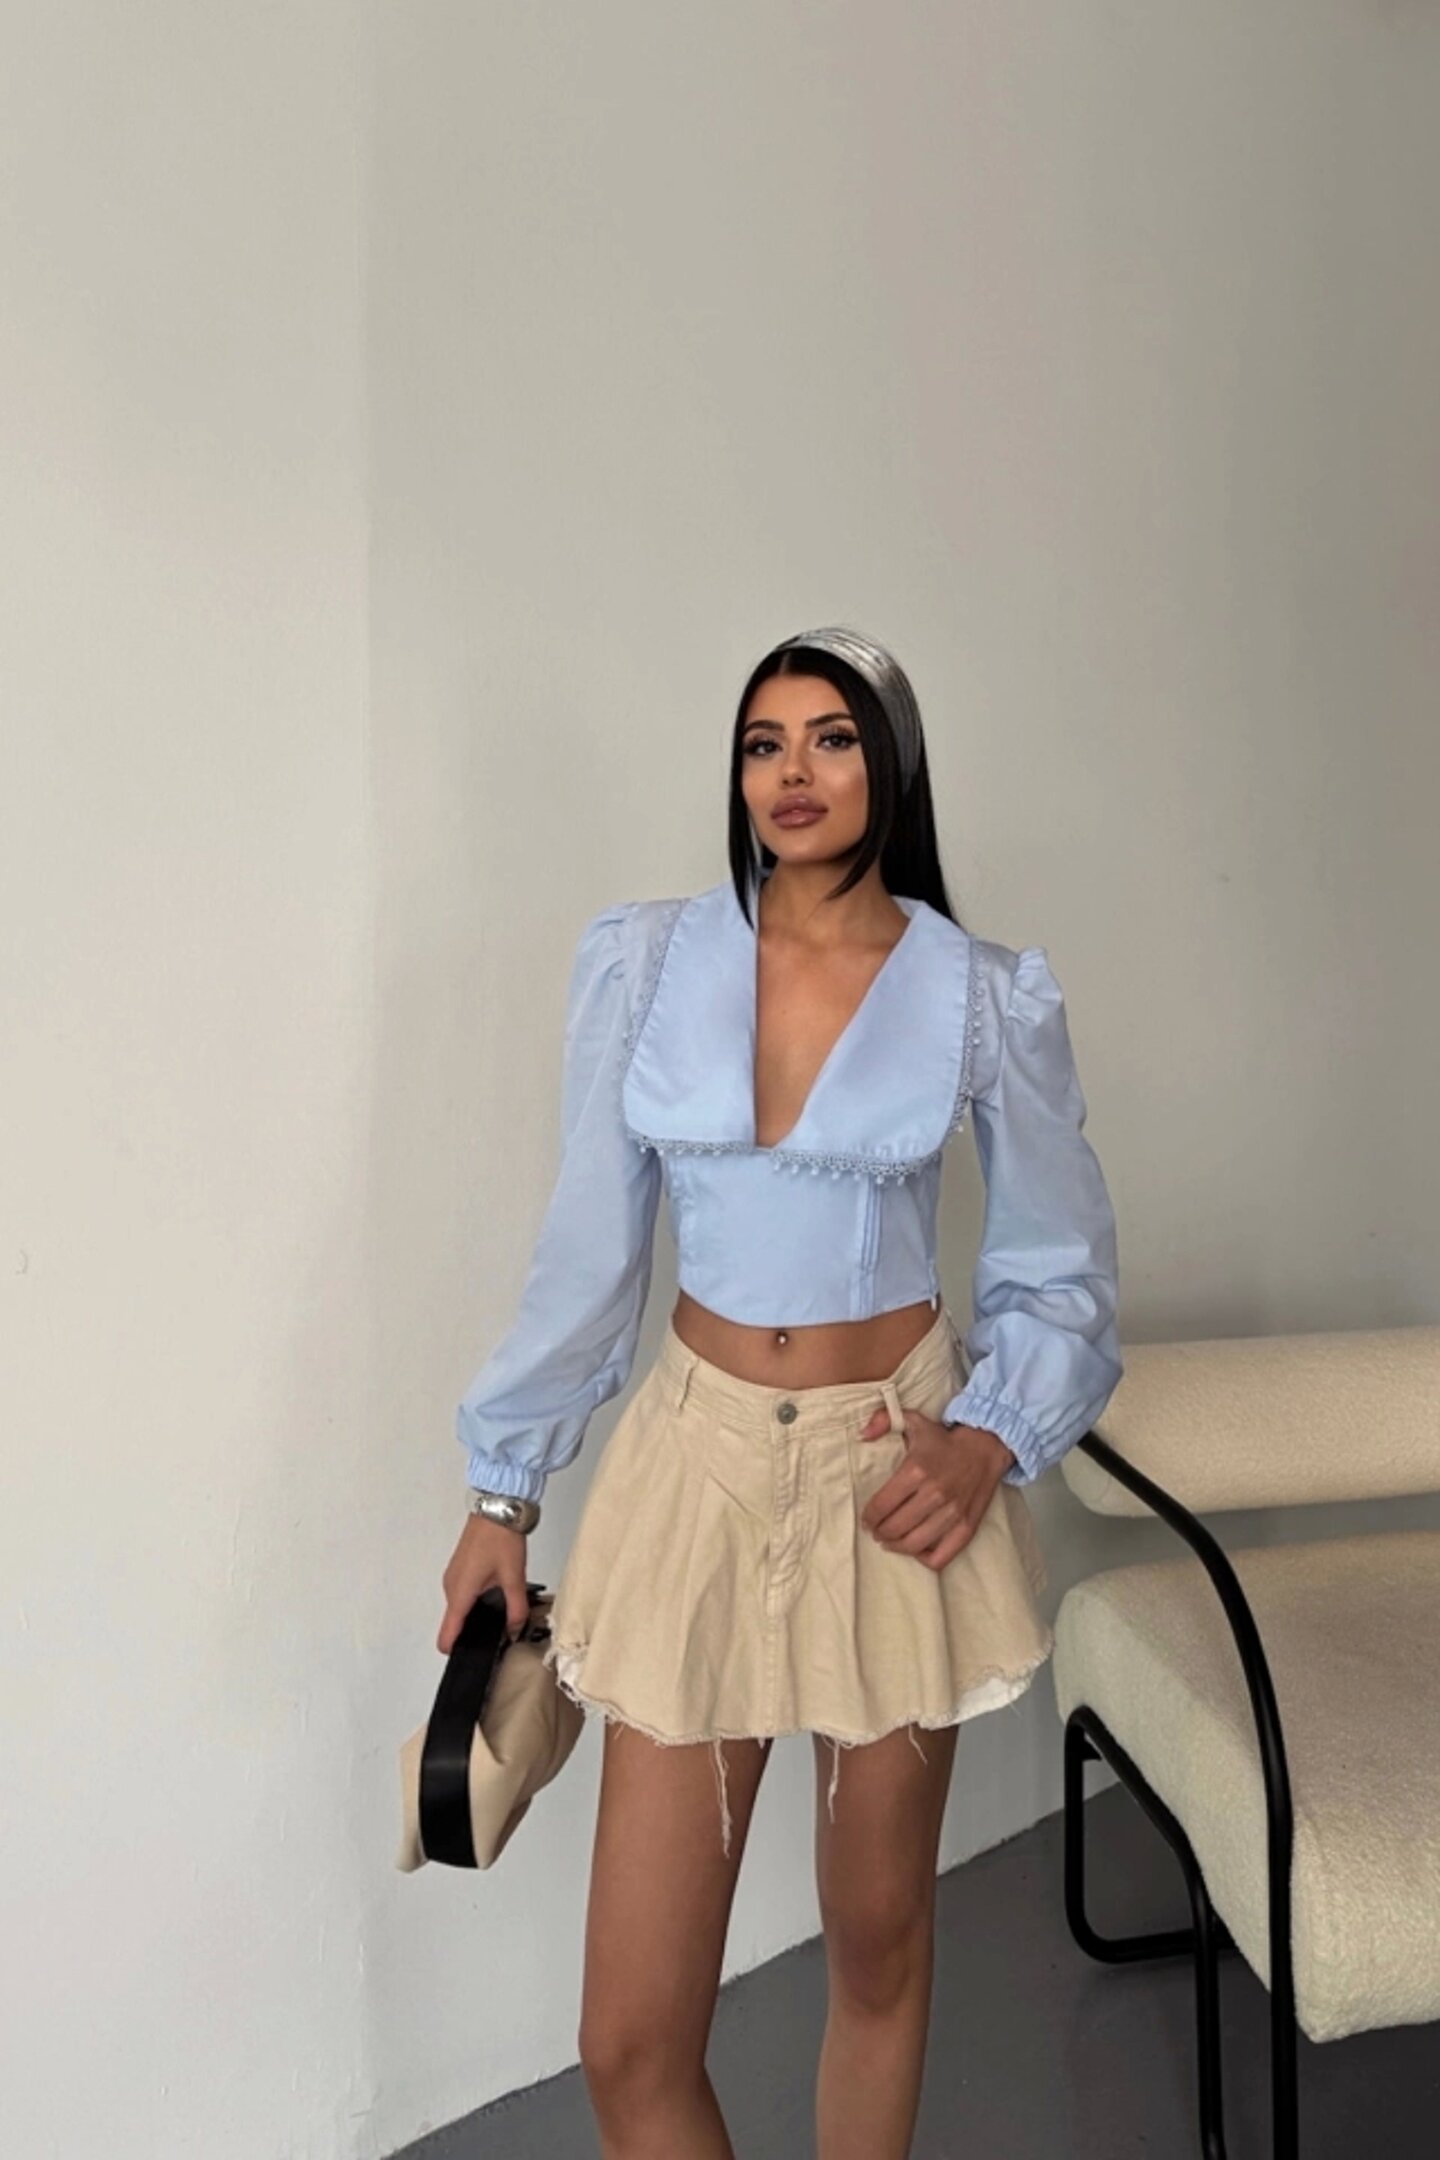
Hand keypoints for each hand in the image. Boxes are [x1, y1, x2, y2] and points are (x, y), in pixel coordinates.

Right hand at [438, 1514, 529, 1654]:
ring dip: (475, 1615)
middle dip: (473, 1633)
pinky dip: (474, 1601)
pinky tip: (496, 1597)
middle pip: (455, 1623)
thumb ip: (515, 1608)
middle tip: (499, 1636)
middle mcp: (451, 1587)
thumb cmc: (500, 1537)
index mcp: (460, 1593)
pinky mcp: (459, 1569)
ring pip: (459, 1608)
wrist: (497, 1507)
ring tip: (502, 1615)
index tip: (471, 1659)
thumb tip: (515, 1630)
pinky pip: (462, 1594)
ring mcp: (453, 1577)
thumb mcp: (514, 1576)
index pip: (448, 1633)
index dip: (456, 1650)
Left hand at [858, 1401, 1015, 1570]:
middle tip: (876, 1531)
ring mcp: (953, 1512)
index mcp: (916, 1470)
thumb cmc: (945, 1439)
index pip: (882, 1506)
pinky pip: (942, 1556)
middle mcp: (934, 1493)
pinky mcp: (968, 1526)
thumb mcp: (913, 1421)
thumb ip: (883, 1420)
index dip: (869, 1517)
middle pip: (895, 1528)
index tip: (866, 1519)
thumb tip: (863, 1435)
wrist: (986, 1446)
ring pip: (915, 1544)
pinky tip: (917, 1550)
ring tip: (890, 1542)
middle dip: (879, 1533)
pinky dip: (926, 1559)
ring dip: (897, 1547)